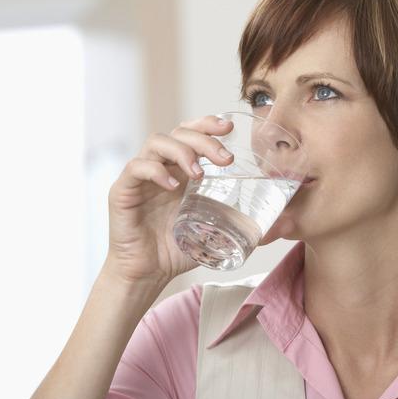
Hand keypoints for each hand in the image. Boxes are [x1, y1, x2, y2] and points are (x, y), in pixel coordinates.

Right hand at [105, 115, 234, 284]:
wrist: (147, 274)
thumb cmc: (176, 251)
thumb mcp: (212, 230)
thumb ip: (235, 220)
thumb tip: (275, 224)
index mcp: (179, 171)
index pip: (190, 133)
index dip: (207, 124)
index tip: (229, 128)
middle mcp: (159, 168)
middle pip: (178, 132)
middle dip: (204, 139)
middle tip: (225, 159)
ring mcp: (139, 178)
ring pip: (156, 142)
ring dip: (182, 151)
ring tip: (199, 173)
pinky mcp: (122, 191)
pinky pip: (136, 167)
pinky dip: (155, 171)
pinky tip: (173, 186)